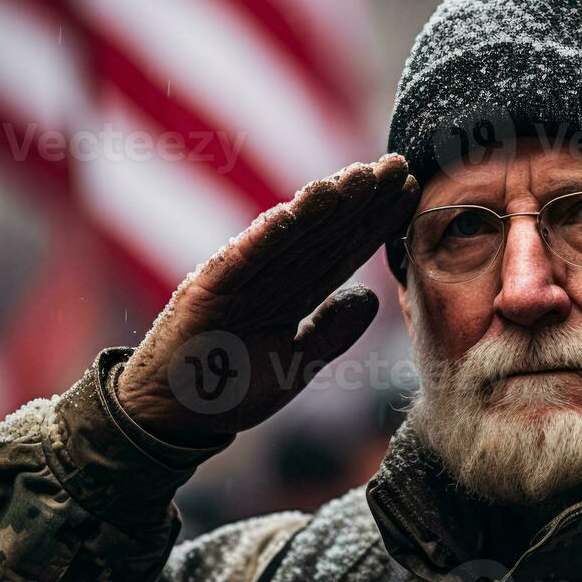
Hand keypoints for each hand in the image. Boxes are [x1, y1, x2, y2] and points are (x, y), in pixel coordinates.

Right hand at [116, 155, 418, 444]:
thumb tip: (370, 296)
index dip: (376, 222)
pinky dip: (264, 237)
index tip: (410, 191)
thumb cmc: (229, 389)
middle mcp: (269, 277)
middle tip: (396, 165)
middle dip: (360, 200)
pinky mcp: (207, 291)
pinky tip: (291, 211)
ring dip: (320, 206)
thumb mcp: (295, 364)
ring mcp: (238, 279)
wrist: (171, 416)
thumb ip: (331, 333)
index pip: (343, 251)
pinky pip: (241, 261)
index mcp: (292, 294)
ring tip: (354, 178)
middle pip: (322, 233)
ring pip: (287, 237)